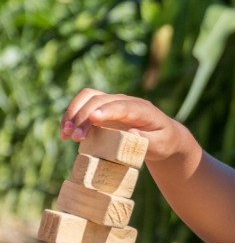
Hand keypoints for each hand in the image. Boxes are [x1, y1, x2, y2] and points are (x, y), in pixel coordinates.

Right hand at [61, 88, 186, 161]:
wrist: (162, 136)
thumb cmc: (162, 142)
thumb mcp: (161, 145)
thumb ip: (148, 141)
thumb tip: (131, 134)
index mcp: (144, 110)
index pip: (124, 106)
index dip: (108, 110)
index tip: (93, 118)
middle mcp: (127, 102)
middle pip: (101, 100)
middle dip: (85, 116)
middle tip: (75, 137)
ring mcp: (114, 103)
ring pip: (89, 97)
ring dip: (74, 112)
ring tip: (66, 134)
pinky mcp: (103, 108)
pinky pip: (83, 104)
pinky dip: (72, 115)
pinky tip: (65, 132)